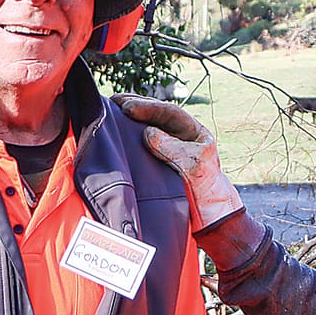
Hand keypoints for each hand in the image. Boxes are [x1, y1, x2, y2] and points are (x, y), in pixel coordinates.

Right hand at [116, 94, 244, 230]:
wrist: (205, 213)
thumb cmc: (205, 190)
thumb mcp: (194, 167)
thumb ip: (174, 149)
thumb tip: (149, 133)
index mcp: (194, 132)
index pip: (170, 113)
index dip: (149, 108)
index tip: (128, 108)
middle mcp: (179, 134)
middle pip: (156, 113)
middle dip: (136, 105)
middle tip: (115, 102)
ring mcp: (166, 145)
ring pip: (147, 123)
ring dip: (129, 116)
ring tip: (110, 108)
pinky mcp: (154, 158)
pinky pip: (140, 140)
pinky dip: (127, 133)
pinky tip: (114, 128)